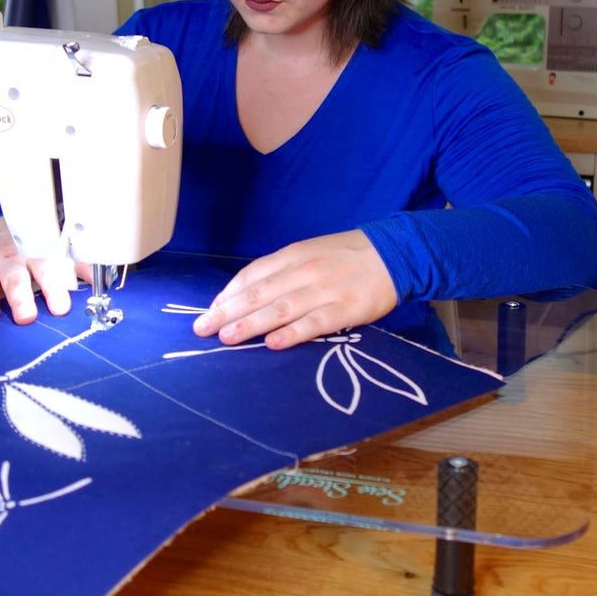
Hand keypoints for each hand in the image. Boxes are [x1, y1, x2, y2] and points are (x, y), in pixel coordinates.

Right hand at [0, 216, 86, 323]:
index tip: (61, 308)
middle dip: (20, 297)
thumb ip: (80, 267)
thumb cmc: (31, 246)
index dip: (54, 289)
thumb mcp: (57, 253)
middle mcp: (9, 258)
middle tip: (26, 316)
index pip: (46, 270)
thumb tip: (103, 280)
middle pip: (15, 278)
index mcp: (35, 253)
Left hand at [192, 230, 397, 348]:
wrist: (394, 253)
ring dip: (250, 325)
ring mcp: (324, 290)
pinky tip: (272, 344)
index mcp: (293, 256)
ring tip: (227, 338)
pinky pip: (313, 323)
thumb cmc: (347, 255)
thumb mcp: (310, 252)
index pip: (251, 275)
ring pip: (279, 309)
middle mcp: (303, 272)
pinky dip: (292, 333)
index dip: (227, 294)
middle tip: (202, 328)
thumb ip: (282, 270)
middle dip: (226, 312)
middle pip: (257, 293)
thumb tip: (248, 292)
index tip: (209, 310)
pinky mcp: (344, 309)